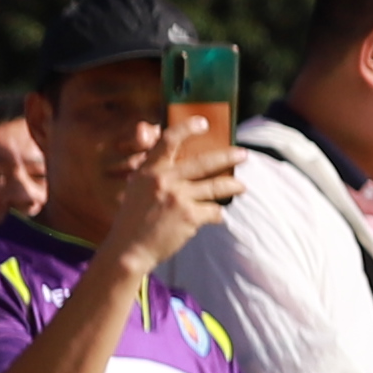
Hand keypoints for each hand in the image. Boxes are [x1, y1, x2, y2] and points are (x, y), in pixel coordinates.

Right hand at [109, 128, 247, 273]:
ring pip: (215, 187)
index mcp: (150, 170)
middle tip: (243, 154)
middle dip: (228, 156)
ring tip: (241, 186)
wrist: (129, 249)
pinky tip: (216, 216)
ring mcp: (179, 198)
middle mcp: (165, 180)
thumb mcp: (137, 189)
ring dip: (232, 185)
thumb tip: (178, 162)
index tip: (203, 122)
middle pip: (204, 161)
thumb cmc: (133, 220)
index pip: (169, 140)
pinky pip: (213, 211)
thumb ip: (155, 174)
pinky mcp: (190, 216)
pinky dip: (217, 214)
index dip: (187, 128)